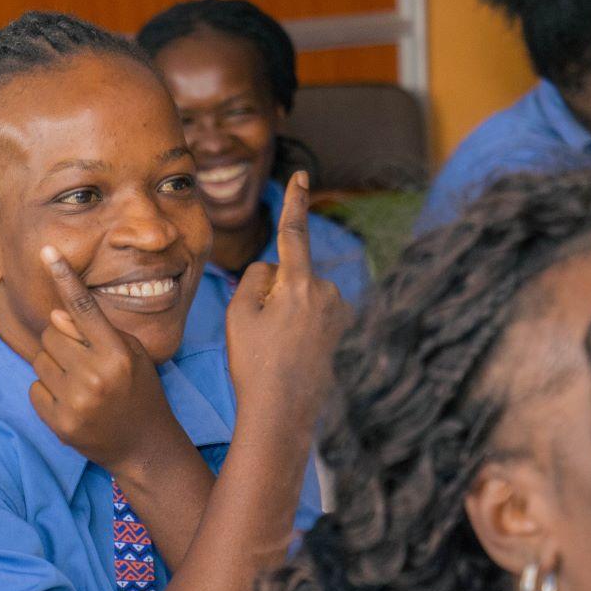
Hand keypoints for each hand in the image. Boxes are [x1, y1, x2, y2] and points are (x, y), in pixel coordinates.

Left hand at [28, 245, 186, 474]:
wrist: (144, 445)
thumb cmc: (139, 390)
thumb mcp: (131, 353)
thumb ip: (94, 332)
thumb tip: (56, 316)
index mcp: (117, 353)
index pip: (84, 307)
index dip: (65, 277)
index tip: (48, 253)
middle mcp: (96, 376)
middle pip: (52, 334)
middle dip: (61, 340)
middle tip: (82, 359)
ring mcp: (76, 402)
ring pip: (40, 360)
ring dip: (54, 366)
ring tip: (79, 382)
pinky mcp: (60, 424)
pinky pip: (35, 388)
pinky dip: (47, 392)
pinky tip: (71, 402)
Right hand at [224, 172, 349, 427]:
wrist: (284, 414)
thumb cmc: (255, 364)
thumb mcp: (240, 315)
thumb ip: (255, 278)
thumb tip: (274, 269)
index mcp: (300, 284)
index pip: (294, 233)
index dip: (294, 202)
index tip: (300, 176)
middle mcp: (329, 294)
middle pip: (294, 276)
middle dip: (277, 294)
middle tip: (262, 335)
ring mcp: (343, 316)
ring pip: (308, 299)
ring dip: (292, 315)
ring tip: (279, 352)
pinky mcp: (350, 336)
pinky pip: (320, 320)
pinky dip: (307, 332)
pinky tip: (297, 359)